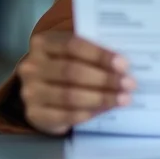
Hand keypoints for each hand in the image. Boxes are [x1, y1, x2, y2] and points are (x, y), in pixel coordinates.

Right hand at [17, 32, 135, 135]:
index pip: (73, 45)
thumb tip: (122, 64)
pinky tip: (106, 109)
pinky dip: (89, 113)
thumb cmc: (65, 62)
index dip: (99, 55)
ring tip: (124, 98)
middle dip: (105, 79)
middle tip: (129, 84)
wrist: (40, 86)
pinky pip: (65, 116)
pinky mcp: (34, 115)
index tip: (123, 63)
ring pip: (69, 96)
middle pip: (72, 72)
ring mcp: (30, 92)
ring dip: (101, 98)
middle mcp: (31, 66)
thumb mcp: (73, 51)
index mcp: (43, 42)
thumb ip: (91, 51)